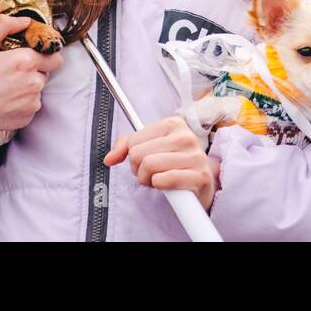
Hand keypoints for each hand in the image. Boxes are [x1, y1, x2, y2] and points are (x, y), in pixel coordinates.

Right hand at [0, 14, 62, 140]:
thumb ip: (6, 26)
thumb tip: (25, 21)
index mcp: (26, 61)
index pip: (55, 57)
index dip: (44, 56)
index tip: (31, 58)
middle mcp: (34, 83)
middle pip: (46, 74)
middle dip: (34, 71)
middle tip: (10, 73)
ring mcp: (31, 103)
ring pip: (38, 91)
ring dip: (27, 88)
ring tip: (2, 88)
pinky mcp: (26, 119)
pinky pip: (30, 107)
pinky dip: (20, 105)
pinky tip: (1, 102)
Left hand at [103, 114, 221, 211]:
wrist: (201, 184)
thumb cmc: (173, 164)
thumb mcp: (150, 148)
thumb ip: (126, 147)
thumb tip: (108, 159)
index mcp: (174, 123)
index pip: (133, 141)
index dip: (134, 156)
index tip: (147, 159)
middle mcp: (186, 136)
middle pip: (138, 154)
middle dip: (140, 169)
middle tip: (152, 173)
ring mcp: (195, 156)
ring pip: (149, 166)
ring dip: (148, 179)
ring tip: (159, 179)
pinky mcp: (199, 176)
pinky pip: (163, 180)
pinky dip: (159, 186)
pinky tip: (167, 186)